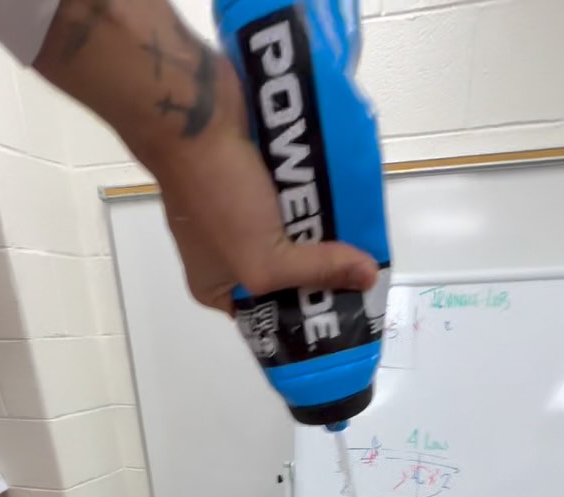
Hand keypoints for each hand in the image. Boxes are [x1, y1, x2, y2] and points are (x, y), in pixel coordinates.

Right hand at [158, 56, 376, 312]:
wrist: (195, 113)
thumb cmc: (218, 198)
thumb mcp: (265, 259)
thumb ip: (316, 271)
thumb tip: (368, 278)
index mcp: (217, 287)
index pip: (271, 316)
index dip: (308, 315)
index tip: (350, 309)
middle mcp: (228, 254)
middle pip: (290, 273)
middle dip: (323, 270)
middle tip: (365, 270)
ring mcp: (242, 212)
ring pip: (298, 232)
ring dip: (326, 231)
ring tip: (365, 235)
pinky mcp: (257, 178)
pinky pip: (297, 196)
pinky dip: (318, 197)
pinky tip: (348, 200)